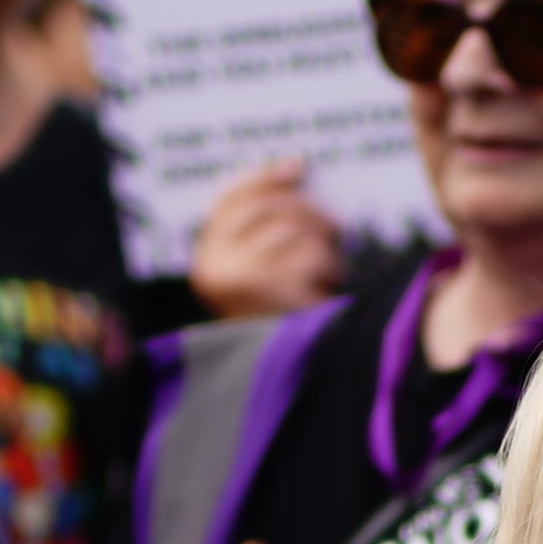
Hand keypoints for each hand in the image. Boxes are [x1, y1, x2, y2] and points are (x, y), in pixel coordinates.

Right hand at [185, 160, 345, 321]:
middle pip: (271, 208)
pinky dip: (331, 270)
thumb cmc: (276, 320)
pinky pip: (314, 255)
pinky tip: (325, 289)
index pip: (231, 198)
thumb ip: (261, 229)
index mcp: (206, 258)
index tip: (299, 165)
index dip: (266, 176)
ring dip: (326, 250)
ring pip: (299, 231)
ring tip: (327, 272)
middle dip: (311, 213)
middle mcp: (216, 266)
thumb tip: (293, 166)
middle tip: (336, 226)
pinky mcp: (273, 293)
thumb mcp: (256, 272)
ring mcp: (242, 279)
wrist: (282, 378)